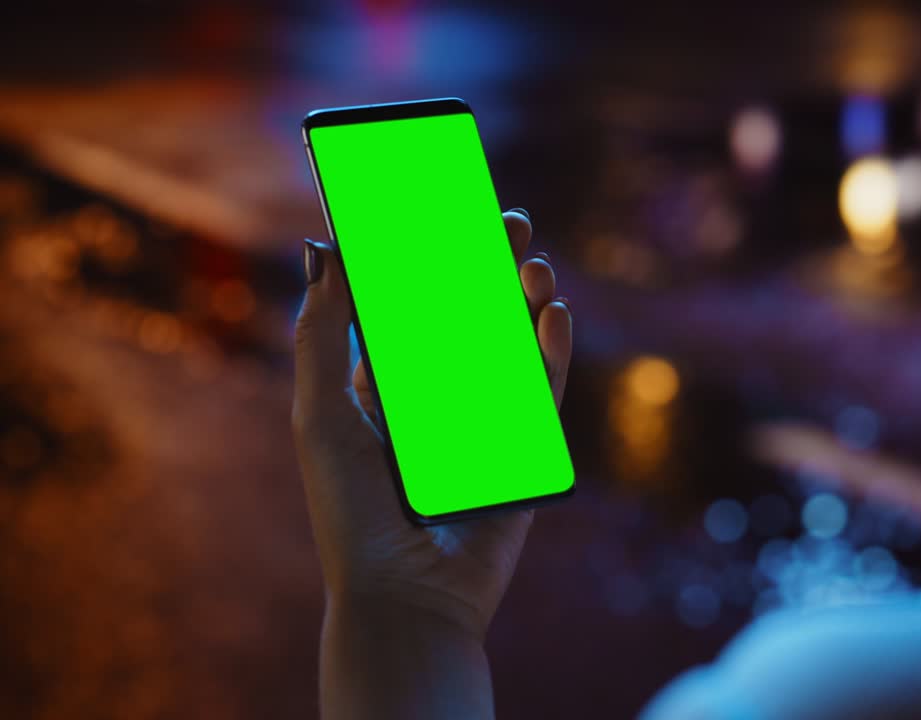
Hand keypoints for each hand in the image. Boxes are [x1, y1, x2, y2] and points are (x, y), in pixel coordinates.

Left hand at [292, 209, 571, 640]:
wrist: (404, 595)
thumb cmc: (351, 509)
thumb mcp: (320, 413)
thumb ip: (323, 334)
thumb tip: (330, 252)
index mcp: (385, 391)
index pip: (414, 309)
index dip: (431, 260)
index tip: (445, 211)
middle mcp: (438, 402)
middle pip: (471, 317)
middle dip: (489, 267)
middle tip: (509, 219)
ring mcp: (484, 426)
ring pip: (513, 346)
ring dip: (524, 299)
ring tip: (533, 259)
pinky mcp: (524, 452)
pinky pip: (544, 392)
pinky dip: (552, 350)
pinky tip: (553, 312)